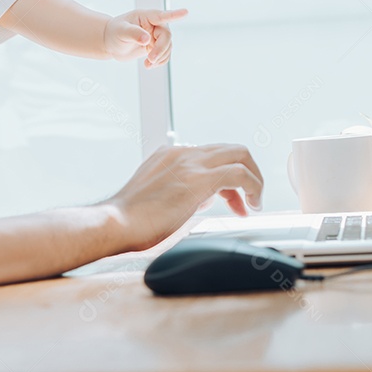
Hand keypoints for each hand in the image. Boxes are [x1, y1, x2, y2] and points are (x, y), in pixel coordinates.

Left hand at [103, 8, 187, 66]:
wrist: (111, 43)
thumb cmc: (114, 32)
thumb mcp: (121, 31)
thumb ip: (133, 33)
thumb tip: (147, 39)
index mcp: (146, 16)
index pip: (162, 15)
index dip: (174, 15)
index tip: (186, 12)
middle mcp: (154, 25)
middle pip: (166, 36)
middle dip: (160, 49)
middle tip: (150, 60)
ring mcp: (156, 36)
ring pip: (167, 47)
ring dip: (159, 57)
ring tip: (147, 64)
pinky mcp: (156, 46)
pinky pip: (164, 55)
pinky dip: (159, 62)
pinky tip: (149, 65)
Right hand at [104, 144, 262, 250]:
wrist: (117, 222)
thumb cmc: (131, 219)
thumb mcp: (159, 197)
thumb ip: (182, 192)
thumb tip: (204, 200)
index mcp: (170, 155)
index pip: (210, 156)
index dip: (227, 178)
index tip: (230, 200)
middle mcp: (182, 153)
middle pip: (230, 149)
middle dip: (247, 172)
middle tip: (248, 199)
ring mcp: (190, 162)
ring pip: (239, 154)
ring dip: (254, 179)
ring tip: (254, 203)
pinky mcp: (199, 179)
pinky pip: (239, 173)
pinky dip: (254, 186)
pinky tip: (251, 205)